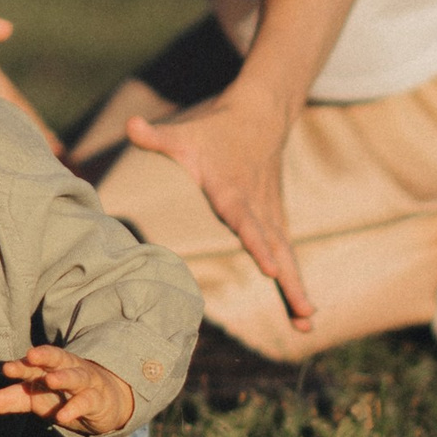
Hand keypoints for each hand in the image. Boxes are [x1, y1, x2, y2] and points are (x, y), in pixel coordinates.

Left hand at [0, 344, 136, 436]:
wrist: (102, 403)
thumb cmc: (61, 395)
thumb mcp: (34, 398)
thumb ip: (8, 399)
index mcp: (47, 367)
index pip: (33, 363)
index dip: (21, 365)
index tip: (7, 369)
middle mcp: (65, 369)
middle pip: (56, 358)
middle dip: (45, 355)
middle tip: (31, 356)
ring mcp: (84, 382)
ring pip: (76, 375)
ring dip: (64, 377)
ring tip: (51, 380)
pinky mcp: (96, 399)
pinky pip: (87, 401)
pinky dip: (76, 407)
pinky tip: (63, 416)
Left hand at [124, 93, 314, 331]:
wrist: (261, 112)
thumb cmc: (216, 126)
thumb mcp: (184, 131)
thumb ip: (157, 136)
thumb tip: (129, 124)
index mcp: (233, 191)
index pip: (246, 222)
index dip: (257, 245)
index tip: (269, 269)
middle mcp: (257, 207)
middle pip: (276, 249)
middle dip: (289, 280)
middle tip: (306, 313)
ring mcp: (270, 214)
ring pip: (286, 256)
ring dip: (296, 289)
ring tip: (307, 324)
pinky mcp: (275, 218)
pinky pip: (287, 255)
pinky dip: (294, 282)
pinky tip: (302, 313)